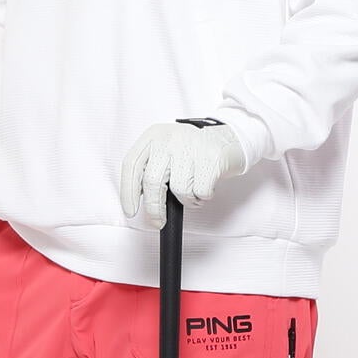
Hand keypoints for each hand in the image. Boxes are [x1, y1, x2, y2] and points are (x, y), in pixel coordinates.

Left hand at [120, 119, 246, 228]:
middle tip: (158, 221)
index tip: (131, 211)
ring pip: (179, 189)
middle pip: (153, 181)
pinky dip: (202, 197)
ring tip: (193, 192)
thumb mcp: (166, 151)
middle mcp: (169, 139)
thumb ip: (151, 168)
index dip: (128, 192)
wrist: (229, 138)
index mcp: (153, 136)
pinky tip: (206, 187)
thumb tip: (140, 199)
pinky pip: (200, 191)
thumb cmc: (193, 150)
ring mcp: (191, 147)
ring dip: (187, 200)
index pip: (132, 165)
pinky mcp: (211, 158)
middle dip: (154, 208)